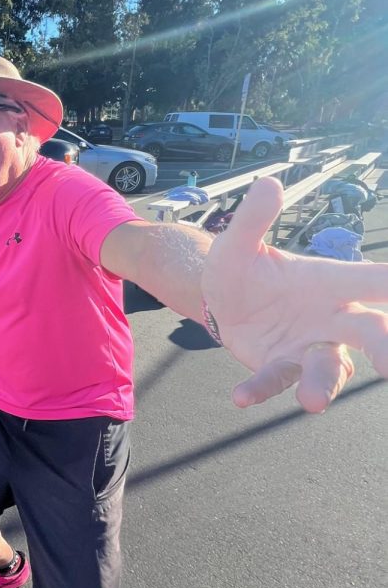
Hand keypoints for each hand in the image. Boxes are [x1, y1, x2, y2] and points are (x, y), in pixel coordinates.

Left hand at [201, 177, 387, 411]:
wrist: (218, 300)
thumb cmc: (243, 267)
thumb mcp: (238, 243)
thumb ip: (253, 219)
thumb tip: (267, 184)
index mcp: (330, 281)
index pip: (376, 282)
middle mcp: (330, 317)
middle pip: (369, 332)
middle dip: (385, 348)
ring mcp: (307, 346)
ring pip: (329, 367)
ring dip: (322, 383)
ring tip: (312, 403)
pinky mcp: (279, 366)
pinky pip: (274, 379)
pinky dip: (260, 388)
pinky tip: (241, 397)